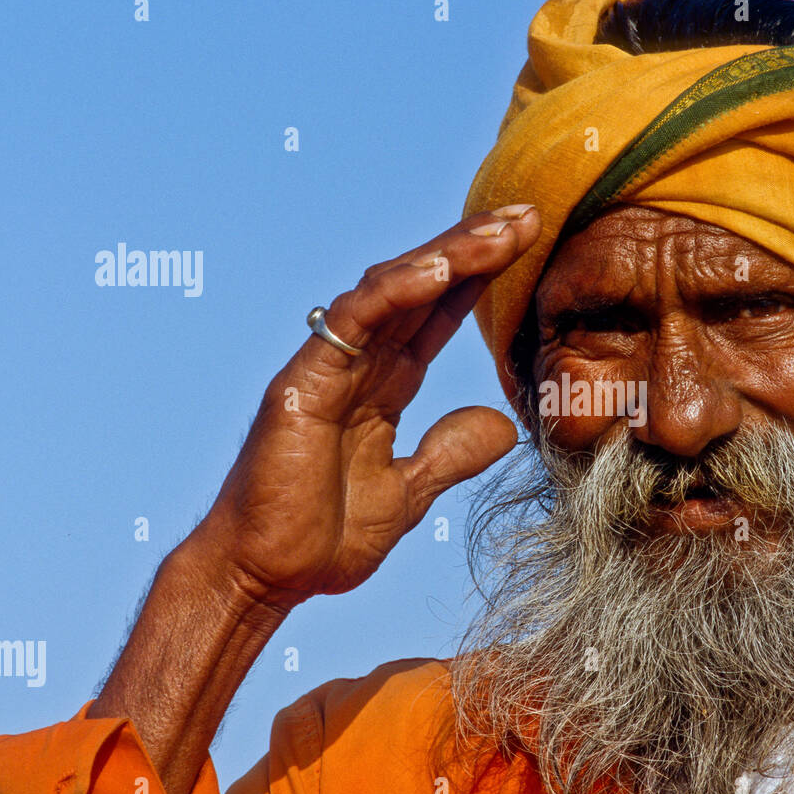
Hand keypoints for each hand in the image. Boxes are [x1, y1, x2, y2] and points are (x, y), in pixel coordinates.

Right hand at [193, 205, 539, 612]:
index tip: (528, 244)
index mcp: (381, 388)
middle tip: (528, 214)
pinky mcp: (305, 382)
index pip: (435, 317)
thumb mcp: (408, 494)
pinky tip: (442, 268)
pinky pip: (354, 322)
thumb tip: (502, 425)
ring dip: (449, 255)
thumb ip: (450, 454)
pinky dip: (397, 290)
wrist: (265, 579)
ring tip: (502, 230)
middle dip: (474, 248)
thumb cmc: (321, 541)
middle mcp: (356, 366)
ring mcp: (328, 368)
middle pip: (421, 290)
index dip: (478, 279)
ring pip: (391, 290)